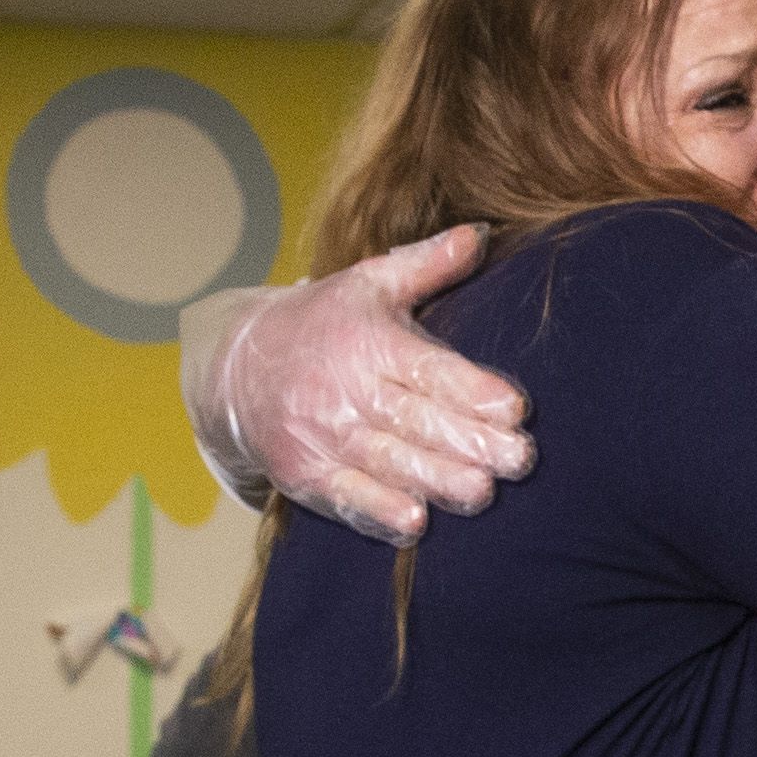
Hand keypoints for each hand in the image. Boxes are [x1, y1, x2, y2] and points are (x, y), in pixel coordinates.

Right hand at [197, 225, 524, 543]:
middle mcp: (345, 392)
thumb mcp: (368, 284)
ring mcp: (323, 437)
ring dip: (436, 481)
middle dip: (469, 442)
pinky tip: (414, 522)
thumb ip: (426, 265)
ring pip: (388, 463)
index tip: (514, 408)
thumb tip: (479, 234)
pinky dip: (378, 512)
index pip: (427, 369)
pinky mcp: (306, 476)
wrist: (236, 368)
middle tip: (520, 459)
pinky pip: (346, 498)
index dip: (471, 390)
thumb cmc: (322, 324)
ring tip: (482, 493)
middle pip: (415, 422)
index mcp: (368, 343)